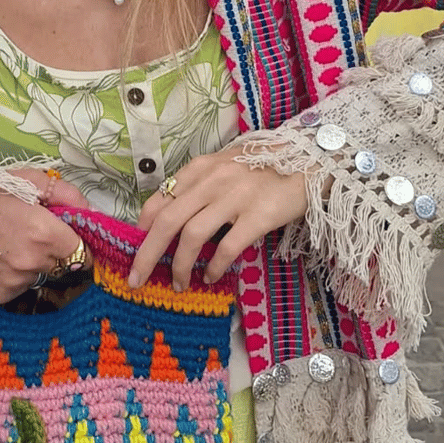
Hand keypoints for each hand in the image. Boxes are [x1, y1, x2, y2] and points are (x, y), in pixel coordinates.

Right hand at [0, 169, 91, 302]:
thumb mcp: (26, 181)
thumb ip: (65, 195)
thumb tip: (91, 211)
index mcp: (44, 233)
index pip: (84, 253)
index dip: (81, 243)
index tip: (70, 236)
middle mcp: (33, 263)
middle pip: (64, 265)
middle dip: (56, 251)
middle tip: (34, 233)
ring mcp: (15, 283)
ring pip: (41, 276)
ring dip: (35, 263)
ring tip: (9, 242)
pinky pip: (20, 287)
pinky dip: (15, 275)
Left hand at [130, 148, 307, 291]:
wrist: (308, 159)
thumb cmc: (263, 165)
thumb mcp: (224, 165)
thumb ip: (199, 184)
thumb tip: (173, 216)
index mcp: (200, 168)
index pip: (160, 199)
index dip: (142, 228)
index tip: (135, 248)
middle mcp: (212, 180)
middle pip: (168, 221)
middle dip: (147, 254)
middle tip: (136, 279)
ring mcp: (234, 197)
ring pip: (192, 236)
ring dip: (180, 265)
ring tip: (178, 283)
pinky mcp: (258, 216)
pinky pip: (227, 247)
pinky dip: (214, 266)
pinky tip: (210, 276)